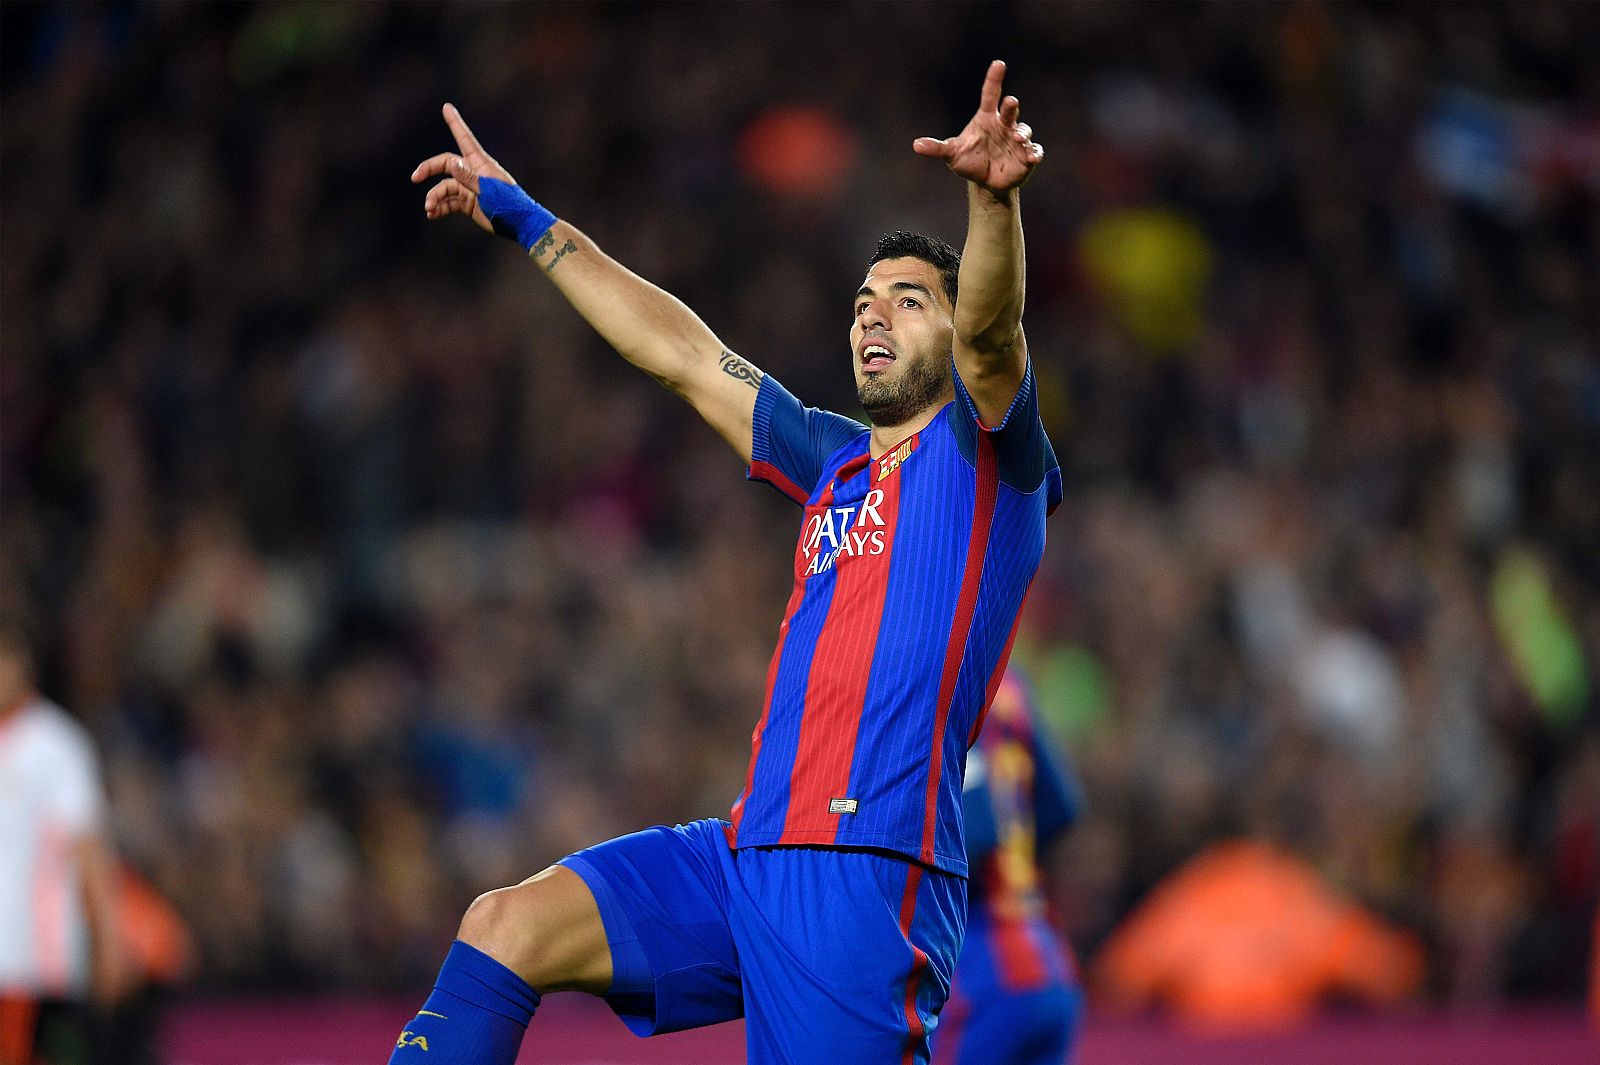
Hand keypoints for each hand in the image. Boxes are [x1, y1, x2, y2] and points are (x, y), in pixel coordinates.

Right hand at [411, 104, 516, 231]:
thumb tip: (451, 162)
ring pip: (444, 188)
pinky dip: (439, 208)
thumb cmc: (508, 204)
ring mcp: (468, 188)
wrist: (517, 225)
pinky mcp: (467, 203)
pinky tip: (432, 214)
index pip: (465, 139)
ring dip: (434, 197)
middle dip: (429, 169)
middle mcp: (472, 173)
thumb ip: (468, 176)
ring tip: (429, 208)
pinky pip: (448, 203)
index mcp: (480, 164)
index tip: (446, 107)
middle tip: (415, 177)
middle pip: (445, 164)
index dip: (455, 123)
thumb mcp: (488, 189)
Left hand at [913, 61, 1042, 192]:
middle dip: (1010, 106)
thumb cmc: (970, 161)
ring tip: (1016, 138)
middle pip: (1009, 111)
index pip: (991, 94)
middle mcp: (1004, 125)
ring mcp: (1017, 140)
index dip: (994, 79)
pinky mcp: (1026, 156)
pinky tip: (1032, 157)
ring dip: (1022, 133)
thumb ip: (937, 148)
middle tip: (1010, 102)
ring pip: (1024, 131)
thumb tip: (915, 145)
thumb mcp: (952, 154)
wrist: (985, 182)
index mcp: (987, 118)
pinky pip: (1035, 151)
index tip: (998, 64)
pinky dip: (1035, 153)